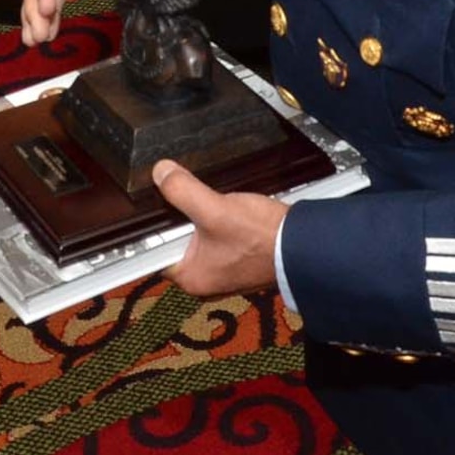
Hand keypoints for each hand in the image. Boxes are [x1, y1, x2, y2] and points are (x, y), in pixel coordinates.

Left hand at [153, 161, 288, 295]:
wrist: (303, 246)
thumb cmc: (261, 237)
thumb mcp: (214, 209)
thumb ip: (182, 191)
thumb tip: (160, 173)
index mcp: (190, 278)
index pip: (153, 252)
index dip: (152, 225)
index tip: (152, 203)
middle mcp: (202, 281)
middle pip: (174, 241)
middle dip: (178, 217)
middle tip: (180, 194)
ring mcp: (221, 271)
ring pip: (195, 236)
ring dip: (198, 217)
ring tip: (202, 199)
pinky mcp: (236, 260)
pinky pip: (213, 237)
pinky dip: (213, 221)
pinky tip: (219, 206)